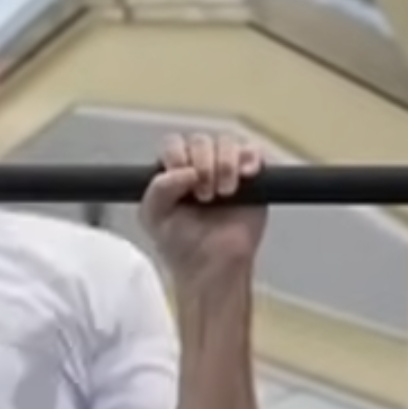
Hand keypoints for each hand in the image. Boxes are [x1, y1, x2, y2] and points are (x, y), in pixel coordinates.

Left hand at [141, 132, 266, 280]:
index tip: (182, 178)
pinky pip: (253, 153)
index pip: (174, 144)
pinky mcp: (251, 178)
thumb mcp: (154, 217)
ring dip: (225, 165)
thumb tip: (189, 171)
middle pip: (201, 141)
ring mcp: (226, 170)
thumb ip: (158, 188)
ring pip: (227, 143)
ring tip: (224, 194)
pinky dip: (250, 159)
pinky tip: (246, 175)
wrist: (212, 267)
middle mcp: (199, 166)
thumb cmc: (182, 245)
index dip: (177, 156)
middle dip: (202, 165)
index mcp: (173, 172)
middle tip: (204, 196)